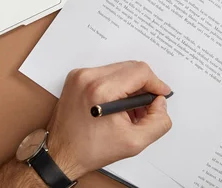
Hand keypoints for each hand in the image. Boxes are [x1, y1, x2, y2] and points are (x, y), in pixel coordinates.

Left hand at [46, 61, 172, 180]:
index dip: (156, 83)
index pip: (140, 72)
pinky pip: (106, 73)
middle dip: (144, 86)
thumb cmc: (90, 149)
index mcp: (101, 90)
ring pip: (119, 69)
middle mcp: (88, 77)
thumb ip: (158, 121)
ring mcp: (80, 75)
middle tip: (145, 107)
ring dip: (130, 86)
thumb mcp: (135, 142)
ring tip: (129, 110)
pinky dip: (116, 86)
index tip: (161, 95)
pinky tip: (116, 105)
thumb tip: (160, 103)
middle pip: (130, 67)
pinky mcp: (76, 77)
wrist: (61, 153)